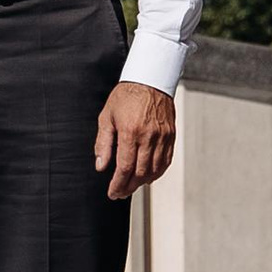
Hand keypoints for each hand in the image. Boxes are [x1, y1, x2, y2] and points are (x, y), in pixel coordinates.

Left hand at [94, 80, 174, 199]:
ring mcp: (162, 136)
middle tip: (120, 193)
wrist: (150, 79)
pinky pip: (166, 161)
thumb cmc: (126, 96)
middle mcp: (148, 136)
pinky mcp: (171, 135)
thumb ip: (103, 143)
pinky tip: (148, 176)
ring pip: (154, 169)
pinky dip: (157, 172)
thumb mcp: (107, 117)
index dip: (118, 184)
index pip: (125, 167)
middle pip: (140, 172)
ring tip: (132, 186)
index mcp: (130, 131)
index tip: (113, 193)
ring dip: (143, 182)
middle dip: (129, 187)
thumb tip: (101, 166)